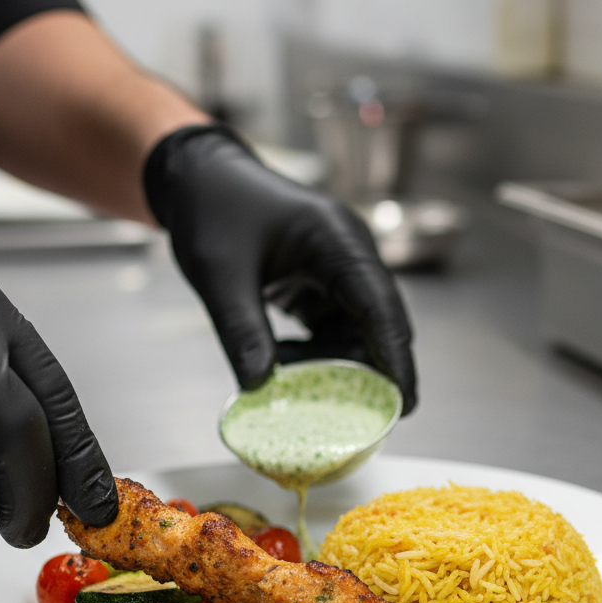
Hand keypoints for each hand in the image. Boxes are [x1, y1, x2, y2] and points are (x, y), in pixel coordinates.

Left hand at [143, 124, 417, 413]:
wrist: (198, 180)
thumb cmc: (212, 209)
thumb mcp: (220, 275)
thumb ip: (242, 330)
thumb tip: (259, 386)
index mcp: (336, 241)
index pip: (380, 307)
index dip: (395, 359)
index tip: (403, 404)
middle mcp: (349, 255)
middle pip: (381, 324)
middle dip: (375, 373)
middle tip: (363, 422)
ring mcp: (339, 270)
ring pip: (358, 332)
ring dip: (338, 367)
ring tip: (304, 393)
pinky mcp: (323, 284)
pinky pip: (333, 329)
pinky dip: (318, 355)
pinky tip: (287, 370)